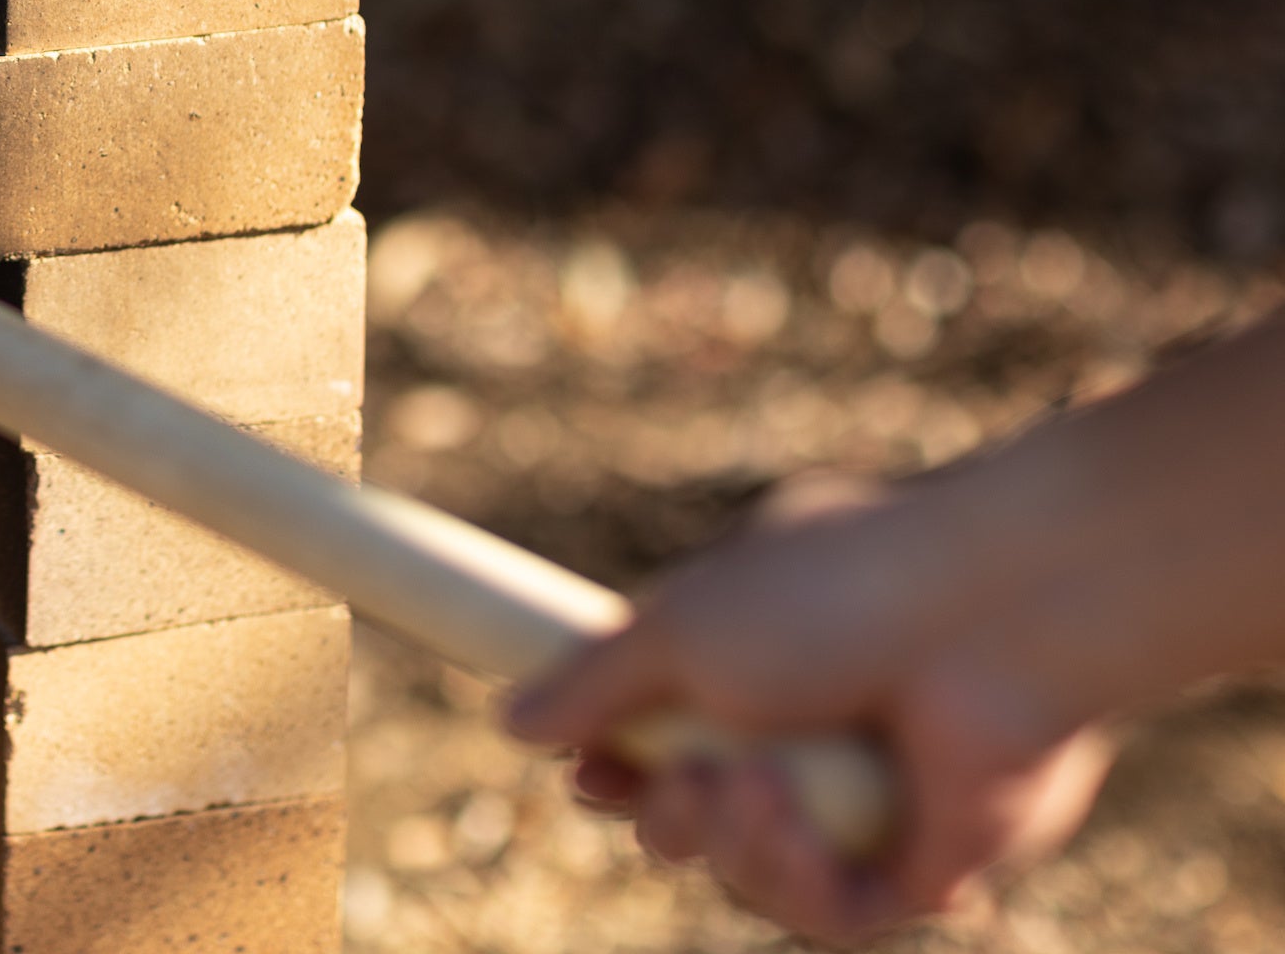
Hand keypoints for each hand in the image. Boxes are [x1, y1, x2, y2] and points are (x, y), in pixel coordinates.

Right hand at [507, 479, 1111, 943]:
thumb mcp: (679, 626)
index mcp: (757, 653)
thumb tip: (509, 721)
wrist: (993, 615)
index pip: (666, 735)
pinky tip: (789, 827)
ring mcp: (871, 800)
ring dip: (728, 843)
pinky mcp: (926, 864)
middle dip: (665, 817)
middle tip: (668, 789)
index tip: (587, 771)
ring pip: (757, 872)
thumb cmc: (833, 591)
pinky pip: (833, 910)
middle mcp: (812, 730)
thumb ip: (594, 682)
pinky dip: (797, 880)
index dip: (617, 766)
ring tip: (743, 791)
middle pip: (701, 818)